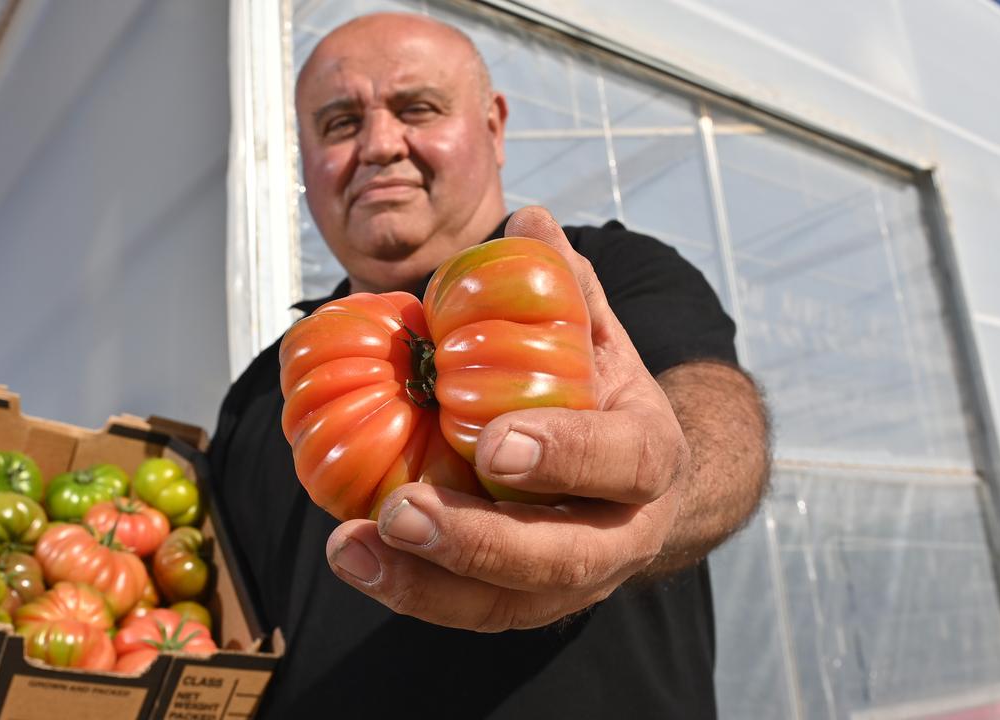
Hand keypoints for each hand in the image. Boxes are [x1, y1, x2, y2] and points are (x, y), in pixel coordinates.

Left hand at [324, 206, 688, 630]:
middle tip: (402, 512)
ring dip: (425, 583)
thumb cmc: (606, 397)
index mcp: (647, 455)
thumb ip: (565, 286)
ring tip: (352, 548)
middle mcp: (621, 532)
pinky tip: (354, 556)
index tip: (496, 443)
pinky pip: (469, 611)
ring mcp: (574, 580)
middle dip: (478, 541)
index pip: (622, 462)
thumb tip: (528, 220)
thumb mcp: (599, 336)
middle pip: (561, 557)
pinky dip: (409, 588)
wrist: (638, 483)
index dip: (566, 455)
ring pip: (508, 604)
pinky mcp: (528, 604)